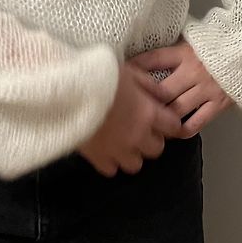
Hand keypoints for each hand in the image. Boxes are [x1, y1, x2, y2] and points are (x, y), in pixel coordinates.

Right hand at [77, 59, 183, 177]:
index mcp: (148, 113)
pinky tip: (104, 148)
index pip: (173, 127)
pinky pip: (111, 170)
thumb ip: (149, 86)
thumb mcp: (129, 72)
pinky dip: (110, 161)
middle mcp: (137, 136)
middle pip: (156, 149)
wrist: (68, 90)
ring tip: (121, 141)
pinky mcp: (98, 158)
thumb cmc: (99, 75)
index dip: (169, 123)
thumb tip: (165, 97)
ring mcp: (118, 150)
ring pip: (135, 164)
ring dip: (132, 153)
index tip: (162, 120)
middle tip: (140, 128)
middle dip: (151, 139)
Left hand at [129, 36, 233, 138]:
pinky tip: (174, 132)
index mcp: (186, 52)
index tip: (124, 73)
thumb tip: (155, 54)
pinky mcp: (219, 103)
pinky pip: (197, 121)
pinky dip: (184, 129)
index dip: (137, 66)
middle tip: (133, 108)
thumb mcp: (197, 38)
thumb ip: (178, 47)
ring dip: (162, 117)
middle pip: (162, 90)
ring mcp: (206, 89)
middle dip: (146, 99)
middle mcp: (193, 71)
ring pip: (176, 108)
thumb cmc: (223, 43)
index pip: (155, 59)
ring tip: (150, 124)